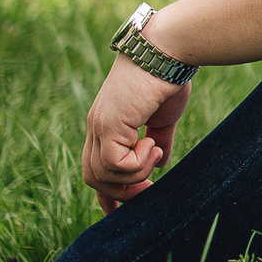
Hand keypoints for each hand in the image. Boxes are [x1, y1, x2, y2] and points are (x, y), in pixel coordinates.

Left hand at [82, 54, 190, 211]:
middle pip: (93, 177)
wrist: (168, 50)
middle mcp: (96, 127)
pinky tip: (152, 144)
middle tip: (150, 188)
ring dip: (133, 176)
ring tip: (155, 152)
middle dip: (122, 192)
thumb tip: (158, 163)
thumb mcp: (163, 117)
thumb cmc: (169, 76)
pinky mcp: (109, 124)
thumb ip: (158, 139)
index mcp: (106, 124)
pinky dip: (136, 164)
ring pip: (101, 176)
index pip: (96, 167)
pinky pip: (114, 164)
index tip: (122, 210)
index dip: (107, 193)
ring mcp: (99, 126)